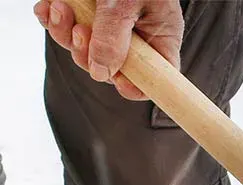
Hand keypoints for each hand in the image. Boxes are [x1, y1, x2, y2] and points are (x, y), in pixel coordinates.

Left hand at [34, 0, 182, 100]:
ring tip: (62, 11)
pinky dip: (53, 20)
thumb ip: (114, 37)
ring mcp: (107, 26)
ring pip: (83, 49)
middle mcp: (134, 37)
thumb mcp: (125, 2)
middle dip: (89, 54)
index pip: (153, 80)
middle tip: (81, 32)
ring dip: (66, 35)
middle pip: (110, 67)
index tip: (115, 77)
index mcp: (158, 38)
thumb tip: (101, 72)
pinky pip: (64, 28)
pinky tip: (52, 6)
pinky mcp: (83, 12)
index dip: (134, 86)